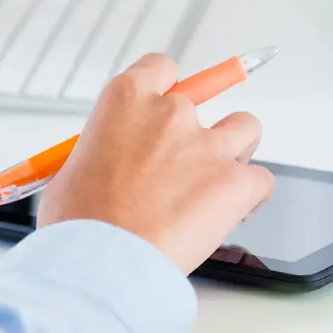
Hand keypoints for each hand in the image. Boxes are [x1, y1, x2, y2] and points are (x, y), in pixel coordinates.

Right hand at [37, 54, 273, 273]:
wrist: (102, 263)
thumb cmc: (79, 226)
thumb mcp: (70, 171)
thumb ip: (101, 155)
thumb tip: (107, 166)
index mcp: (127, 100)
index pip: (162, 69)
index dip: (167, 91)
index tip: (165, 112)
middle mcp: (172, 113)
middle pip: (205, 104)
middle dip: (195, 134)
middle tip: (182, 170)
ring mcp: (208, 145)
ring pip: (246, 129)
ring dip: (236, 152)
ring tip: (216, 185)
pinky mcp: (236, 181)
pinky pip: (261, 180)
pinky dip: (251, 197)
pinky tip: (232, 214)